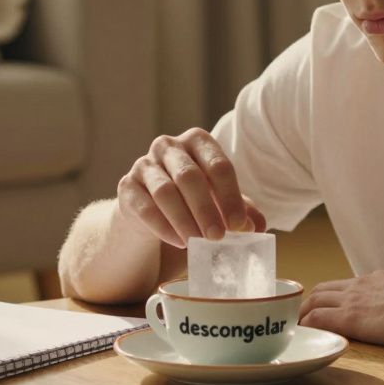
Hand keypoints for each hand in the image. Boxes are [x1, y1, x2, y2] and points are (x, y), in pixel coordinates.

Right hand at [116, 128, 266, 248]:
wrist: (149, 207)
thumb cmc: (192, 199)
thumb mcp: (220, 202)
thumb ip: (241, 211)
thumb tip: (257, 227)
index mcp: (198, 141)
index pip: (218, 165)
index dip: (230, 197)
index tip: (238, 225)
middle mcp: (169, 146)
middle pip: (189, 176)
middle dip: (205, 209)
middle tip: (217, 237)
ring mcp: (144, 164)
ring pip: (165, 192)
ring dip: (184, 220)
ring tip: (197, 243)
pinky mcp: (127, 186)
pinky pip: (144, 207)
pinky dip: (163, 227)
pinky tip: (178, 242)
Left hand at [298, 270, 383, 348]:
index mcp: (377, 279)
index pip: (343, 285)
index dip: (329, 297)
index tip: (323, 308)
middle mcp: (361, 284)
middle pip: (322, 289)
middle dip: (308, 303)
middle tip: (301, 319)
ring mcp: (354, 299)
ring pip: (314, 300)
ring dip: (302, 314)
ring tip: (295, 328)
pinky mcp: (351, 317)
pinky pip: (317, 317)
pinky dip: (306, 324)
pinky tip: (302, 335)